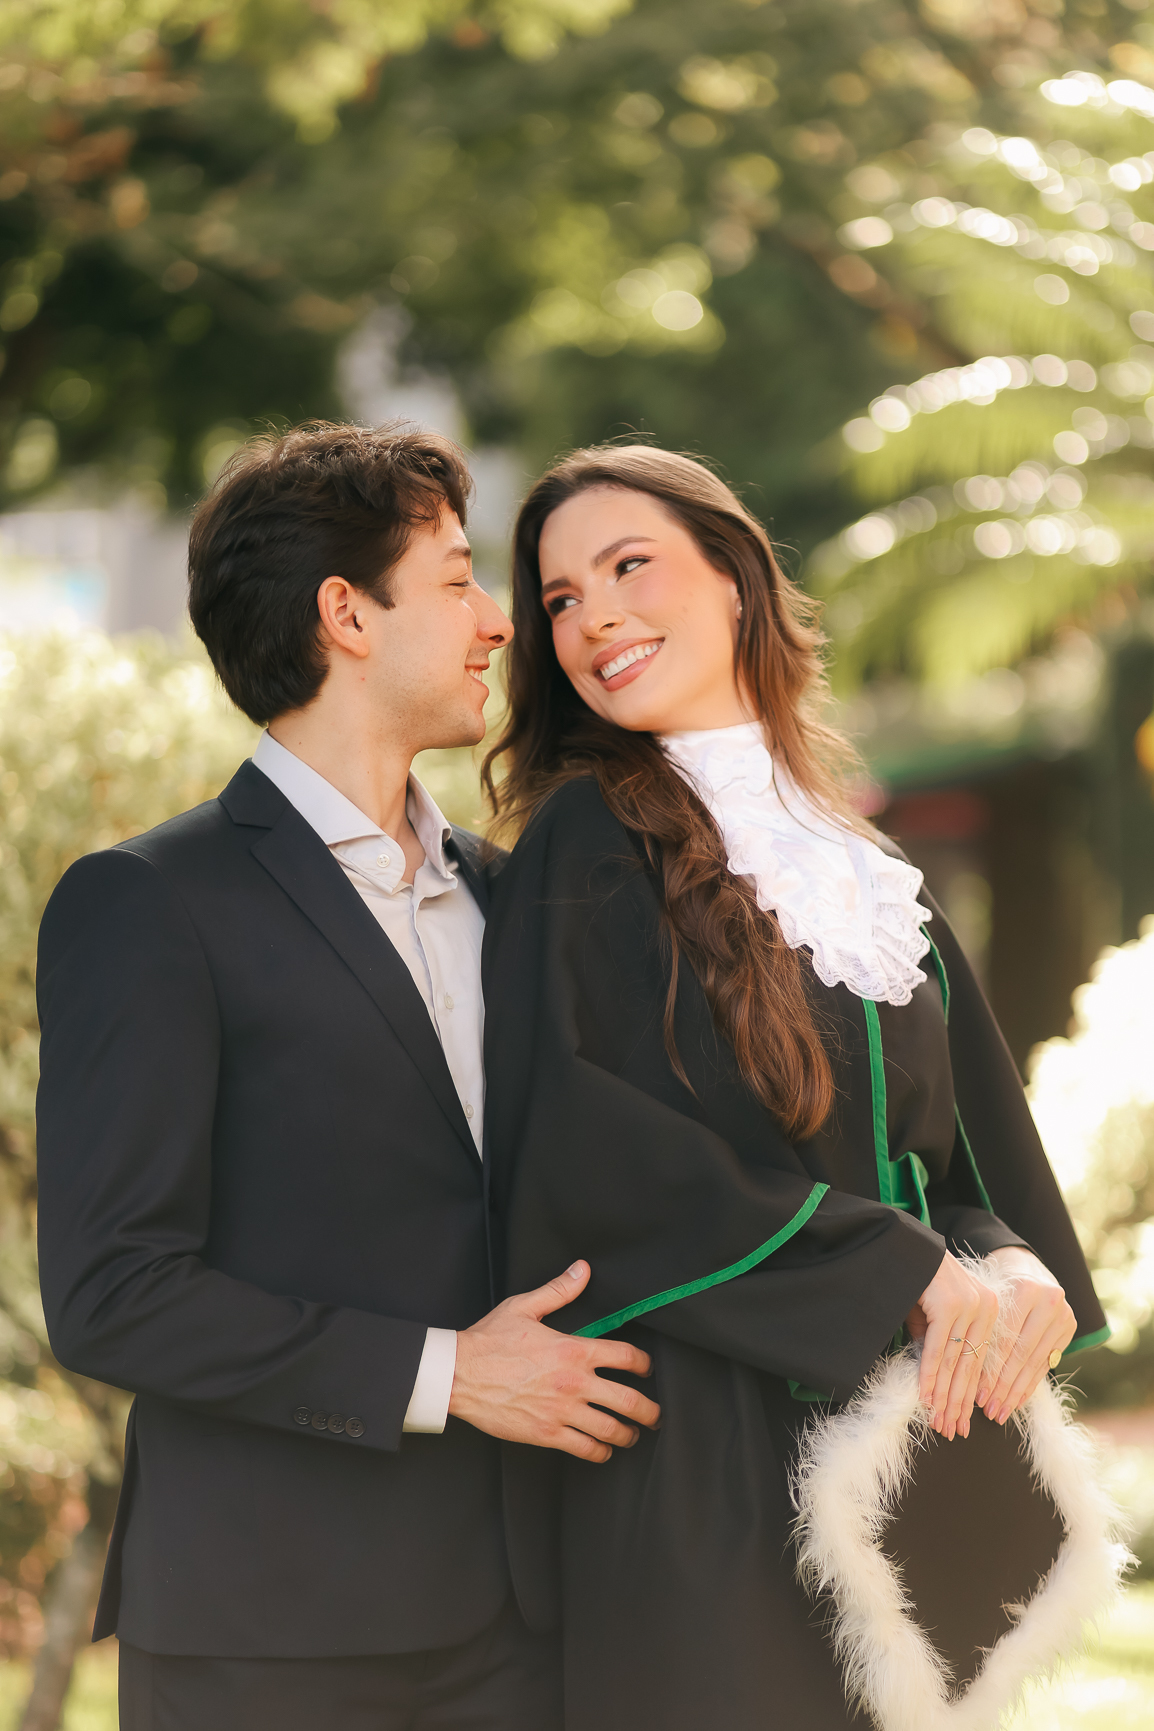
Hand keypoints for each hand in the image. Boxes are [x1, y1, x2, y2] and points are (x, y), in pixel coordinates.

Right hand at [448, 1260, 660, 1462]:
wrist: (458, 1374)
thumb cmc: (489, 1341)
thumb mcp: (525, 1307)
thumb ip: (559, 1290)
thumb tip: (582, 1270)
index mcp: (573, 1350)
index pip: (626, 1357)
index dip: (644, 1364)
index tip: (647, 1370)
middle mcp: (574, 1383)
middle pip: (629, 1401)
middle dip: (649, 1411)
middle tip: (655, 1415)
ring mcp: (562, 1411)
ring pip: (611, 1430)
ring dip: (628, 1435)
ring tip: (632, 1435)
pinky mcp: (546, 1434)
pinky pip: (584, 1449)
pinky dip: (599, 1452)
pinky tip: (602, 1450)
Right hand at [905, 1252, 998, 1440]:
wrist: (906, 1246)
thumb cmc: (919, 1280)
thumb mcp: (935, 1316)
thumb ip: (942, 1344)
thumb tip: (939, 1383)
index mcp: (991, 1311)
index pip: (980, 1361)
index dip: (969, 1394)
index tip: (962, 1421)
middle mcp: (986, 1308)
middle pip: (970, 1366)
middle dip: (958, 1402)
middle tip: (951, 1430)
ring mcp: (970, 1306)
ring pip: (955, 1361)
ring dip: (944, 1395)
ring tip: (939, 1421)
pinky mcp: (950, 1304)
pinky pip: (939, 1348)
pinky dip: (930, 1375)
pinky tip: (926, 1396)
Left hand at [977, 1246, 1075, 1424]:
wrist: (1024, 1265)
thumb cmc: (992, 1285)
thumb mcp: (982, 1298)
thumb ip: (974, 1327)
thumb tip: (954, 1371)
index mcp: (1024, 1289)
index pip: (1004, 1340)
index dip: (990, 1370)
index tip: (975, 1396)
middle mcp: (1049, 1300)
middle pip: (1022, 1354)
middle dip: (1003, 1386)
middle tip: (989, 1411)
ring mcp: (1063, 1314)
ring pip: (1036, 1362)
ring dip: (1017, 1391)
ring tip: (1001, 1412)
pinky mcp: (1069, 1328)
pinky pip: (1047, 1362)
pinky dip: (1030, 1383)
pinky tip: (1017, 1401)